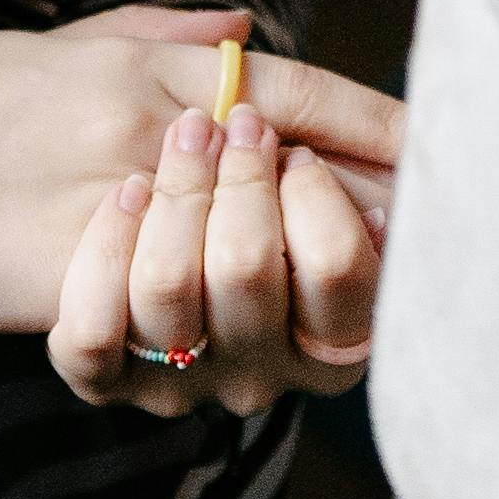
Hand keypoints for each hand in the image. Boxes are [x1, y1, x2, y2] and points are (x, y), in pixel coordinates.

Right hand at [0, 6, 400, 349]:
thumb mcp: (47, 53)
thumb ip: (154, 39)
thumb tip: (246, 31)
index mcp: (145, 69)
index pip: (298, 93)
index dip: (379, 130)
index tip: (445, 160)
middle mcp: (142, 128)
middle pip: (301, 182)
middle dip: (359, 221)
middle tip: (407, 246)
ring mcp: (109, 209)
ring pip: (251, 268)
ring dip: (275, 287)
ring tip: (296, 296)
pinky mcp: (69, 290)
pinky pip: (170, 335)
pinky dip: (197, 347)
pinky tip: (213, 347)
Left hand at [49, 95, 384, 426]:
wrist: (85, 157)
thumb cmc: (217, 143)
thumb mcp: (290, 119)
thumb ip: (346, 124)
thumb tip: (413, 129)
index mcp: (331, 328)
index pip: (343, 273)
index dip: (317, 194)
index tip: (296, 151)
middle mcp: (263, 369)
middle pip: (249, 269)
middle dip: (238, 174)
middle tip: (233, 126)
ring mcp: (181, 379)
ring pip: (170, 286)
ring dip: (174, 189)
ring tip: (180, 142)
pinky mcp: (105, 378)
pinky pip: (94, 330)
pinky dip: (107, 248)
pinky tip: (123, 197)